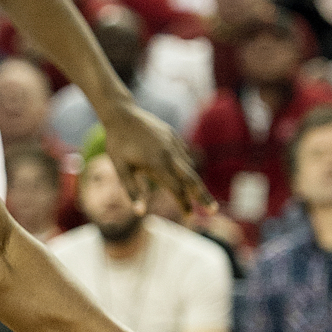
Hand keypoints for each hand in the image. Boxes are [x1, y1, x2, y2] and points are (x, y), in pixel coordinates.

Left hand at [98, 96, 211, 211]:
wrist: (121, 113)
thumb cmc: (117, 144)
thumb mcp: (120, 169)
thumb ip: (132, 191)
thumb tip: (140, 213)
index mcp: (156, 163)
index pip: (176, 189)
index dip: (184, 204)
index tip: (189, 217)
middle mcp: (169, 153)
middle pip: (191, 178)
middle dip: (203, 196)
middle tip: (213, 210)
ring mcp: (173, 142)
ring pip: (187, 166)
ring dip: (192, 181)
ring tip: (195, 194)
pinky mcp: (173, 135)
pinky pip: (183, 154)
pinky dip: (185, 166)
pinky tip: (182, 173)